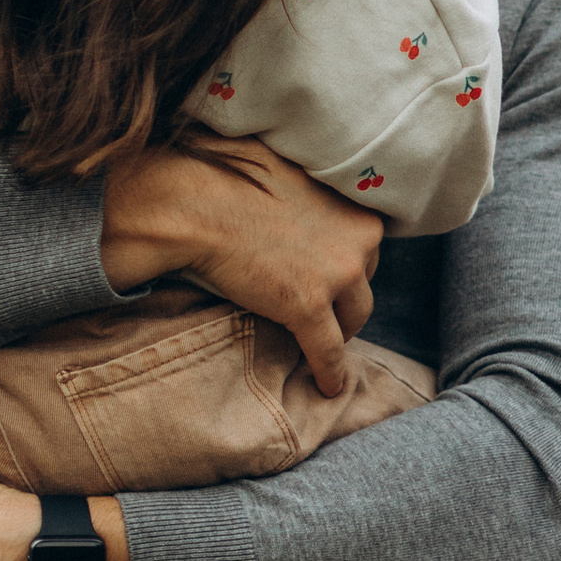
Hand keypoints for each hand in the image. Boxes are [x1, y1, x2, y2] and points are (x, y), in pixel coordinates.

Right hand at [102, 136, 377, 398]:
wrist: (194, 202)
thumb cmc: (230, 177)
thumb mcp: (293, 173)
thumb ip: (317, 191)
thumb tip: (311, 194)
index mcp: (357, 207)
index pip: (366, 247)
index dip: (345, 264)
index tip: (331, 277)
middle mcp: (360, 240)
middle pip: (363, 283)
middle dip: (343, 297)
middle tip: (321, 309)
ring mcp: (337, 275)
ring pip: (353, 318)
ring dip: (338, 331)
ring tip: (321, 344)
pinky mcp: (309, 307)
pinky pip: (328, 352)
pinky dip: (329, 373)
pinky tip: (327, 387)